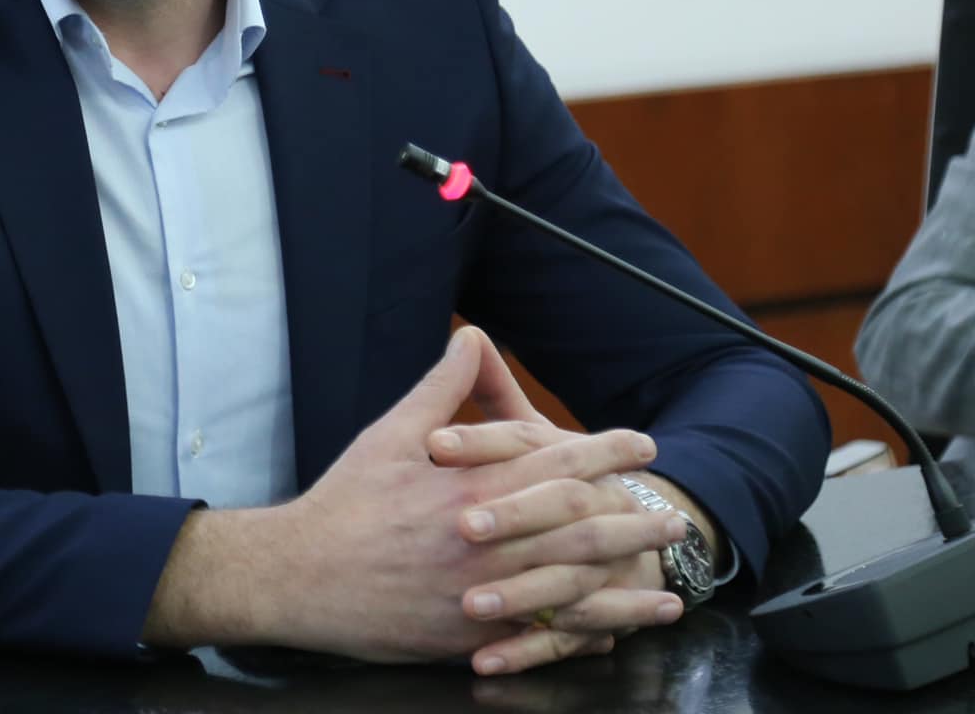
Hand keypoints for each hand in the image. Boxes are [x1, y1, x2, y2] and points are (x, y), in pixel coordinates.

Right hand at [250, 327, 669, 668]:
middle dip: (632, 522)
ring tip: (668, 585)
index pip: (557, 467)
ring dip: (623, 586)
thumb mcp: (389, 435)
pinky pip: (539, 636)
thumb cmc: (345, 501)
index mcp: (470, 490)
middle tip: (674, 517)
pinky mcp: (468, 636)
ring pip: (571, 590)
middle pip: (579, 531)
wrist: (300, 575)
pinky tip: (613, 634)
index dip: (606, 454)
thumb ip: (441, 389)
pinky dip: (582, 634)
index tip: (642, 446)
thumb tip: (472, 337)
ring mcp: (480, 596)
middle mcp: (484, 544)